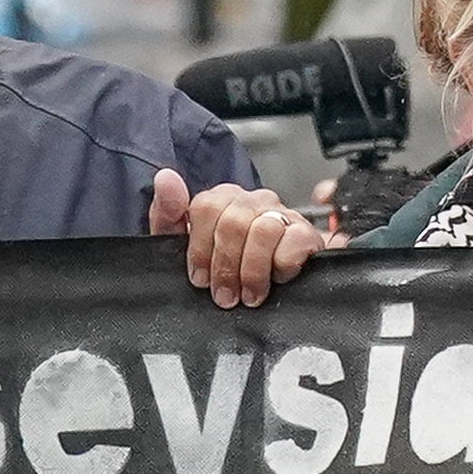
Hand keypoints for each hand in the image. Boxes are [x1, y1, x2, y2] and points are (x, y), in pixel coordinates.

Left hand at [178, 180, 326, 307]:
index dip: (201, 249)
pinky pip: (293, 241)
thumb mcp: (185, 248)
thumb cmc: (223, 268)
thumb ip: (169, 213)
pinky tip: (277, 278)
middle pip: (234, 221)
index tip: (200, 278)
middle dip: (226, 266)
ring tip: (249, 295)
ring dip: (253, 270)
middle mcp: (254, 201)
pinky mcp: (307, 232)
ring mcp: (283, 214)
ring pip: (264, 230)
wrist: (271, 290)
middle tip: (225, 295)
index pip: (207, 207)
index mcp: (224, 200)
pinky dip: (283, 265)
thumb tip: (165, 178)